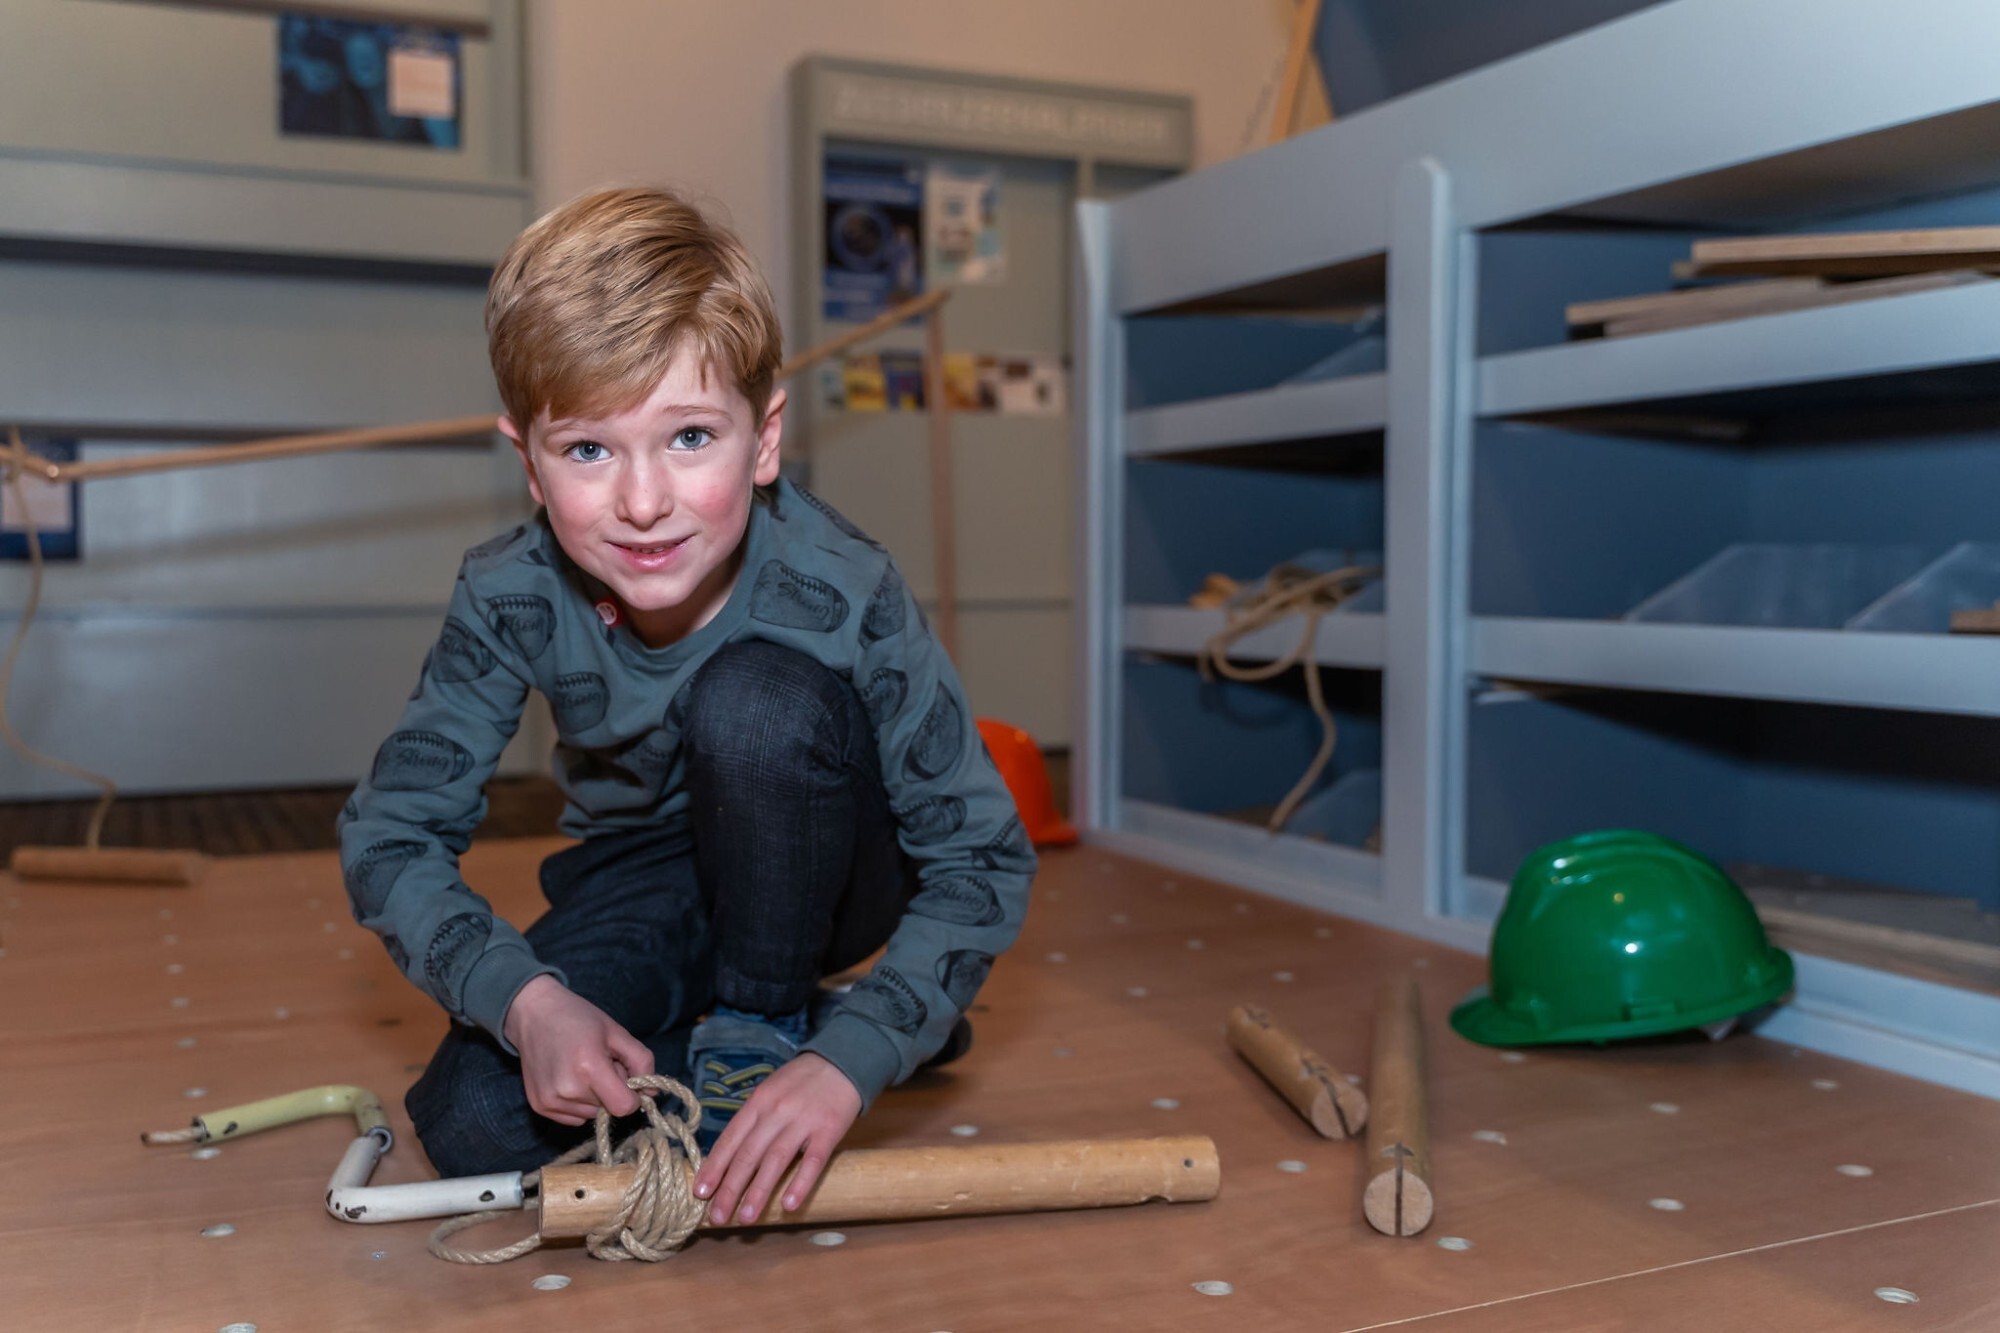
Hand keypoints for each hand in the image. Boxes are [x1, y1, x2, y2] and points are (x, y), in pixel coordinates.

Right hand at [502, 974, 653, 1124]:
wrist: (534, 1014)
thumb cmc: (579, 1018)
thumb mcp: (617, 1032)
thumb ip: (642, 1061)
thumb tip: (651, 1093)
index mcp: (589, 1068)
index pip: (624, 1107)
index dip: (633, 1096)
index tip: (629, 1080)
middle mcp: (567, 1089)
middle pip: (607, 1109)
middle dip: (612, 1091)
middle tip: (600, 1064)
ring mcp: (550, 1100)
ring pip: (591, 1114)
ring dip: (594, 1098)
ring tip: (582, 1069)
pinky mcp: (539, 1106)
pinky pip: (573, 1118)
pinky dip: (578, 1103)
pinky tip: (568, 1078)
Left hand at [692, 1052, 860, 1225]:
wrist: (841, 1061)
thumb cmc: (799, 1082)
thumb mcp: (769, 1092)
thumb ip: (752, 1121)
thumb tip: (728, 1159)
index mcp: (758, 1102)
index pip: (730, 1139)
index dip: (714, 1167)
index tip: (700, 1193)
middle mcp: (776, 1112)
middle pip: (749, 1154)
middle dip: (730, 1188)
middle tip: (717, 1217)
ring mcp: (803, 1122)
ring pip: (776, 1160)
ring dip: (758, 1191)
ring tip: (746, 1218)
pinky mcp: (829, 1130)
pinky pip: (813, 1161)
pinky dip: (800, 1183)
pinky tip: (788, 1205)